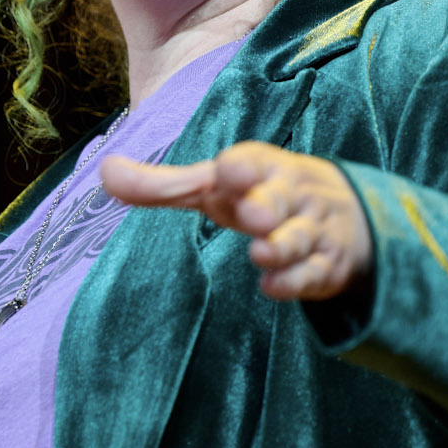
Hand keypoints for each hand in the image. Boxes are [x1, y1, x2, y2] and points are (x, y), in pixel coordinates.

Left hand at [101, 142, 371, 300]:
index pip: (252, 161)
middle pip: (279, 197)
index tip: (229, 172)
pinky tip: (273, 286)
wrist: (343, 217)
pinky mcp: (323, 267)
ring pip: (298, 238)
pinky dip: (294, 281)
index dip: (241, 167)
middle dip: (267, 204)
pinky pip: (311, 275)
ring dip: (281, 245)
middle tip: (254, 214)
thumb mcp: (214, 187)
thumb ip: (161, 185)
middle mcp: (288, 195)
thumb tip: (104, 171)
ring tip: (261, 252)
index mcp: (260, 168)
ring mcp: (309, 231)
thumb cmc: (261, 194)